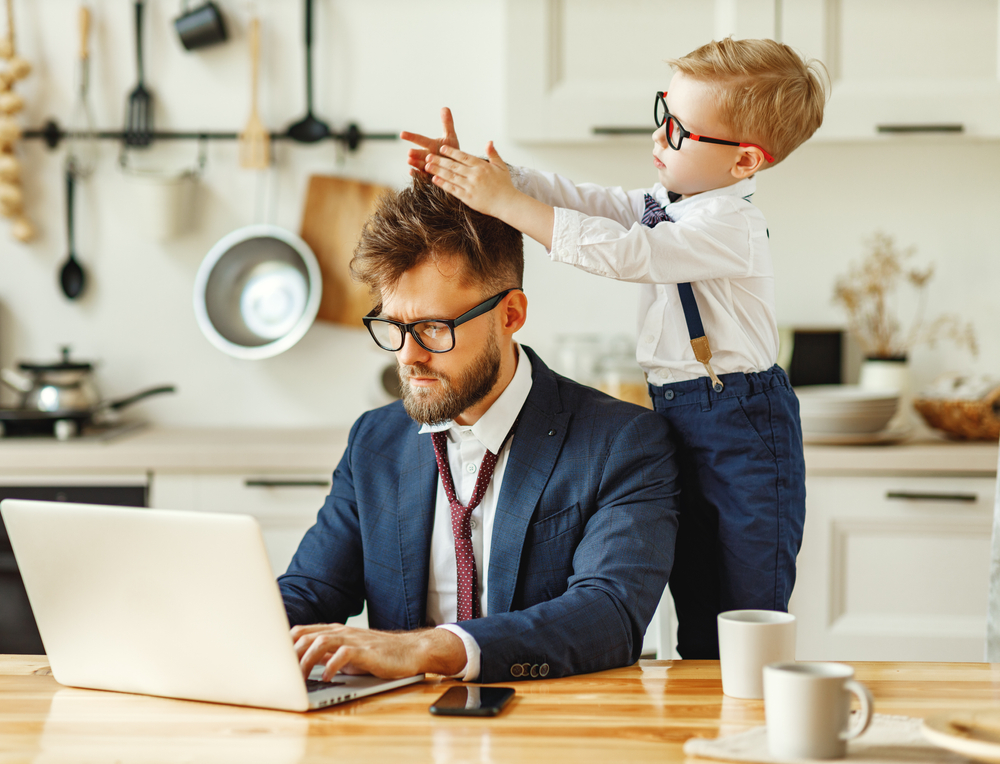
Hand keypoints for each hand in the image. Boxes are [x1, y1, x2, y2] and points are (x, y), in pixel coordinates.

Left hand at [291, 623, 466, 680]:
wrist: (408, 651)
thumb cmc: (376, 654)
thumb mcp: (346, 652)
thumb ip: (326, 654)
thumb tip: (300, 662)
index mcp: (334, 631)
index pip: (301, 631)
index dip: (284, 644)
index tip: (272, 659)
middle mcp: (341, 632)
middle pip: (306, 636)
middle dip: (290, 654)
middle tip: (282, 672)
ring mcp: (353, 639)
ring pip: (321, 642)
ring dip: (307, 660)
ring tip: (300, 676)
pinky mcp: (366, 650)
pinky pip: (343, 654)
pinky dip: (331, 665)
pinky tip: (326, 676)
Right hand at [400, 107, 459, 175]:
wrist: (457, 169)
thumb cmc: (452, 152)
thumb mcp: (450, 137)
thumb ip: (447, 124)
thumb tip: (445, 107)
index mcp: (431, 146)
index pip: (420, 139)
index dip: (411, 137)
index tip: (402, 134)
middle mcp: (427, 156)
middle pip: (420, 154)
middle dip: (415, 153)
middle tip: (409, 152)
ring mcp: (428, 167)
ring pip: (420, 165)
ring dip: (415, 163)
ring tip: (410, 161)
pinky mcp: (431, 177)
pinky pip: (423, 176)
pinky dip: (418, 175)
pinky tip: (412, 172)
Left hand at [424, 142, 517, 217]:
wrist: (507, 203)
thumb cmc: (505, 185)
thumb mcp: (501, 167)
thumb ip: (493, 154)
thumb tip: (489, 142)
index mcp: (482, 166)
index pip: (464, 157)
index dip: (452, 152)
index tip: (442, 148)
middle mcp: (475, 175)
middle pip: (454, 166)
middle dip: (439, 160)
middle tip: (428, 156)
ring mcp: (471, 186)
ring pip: (451, 176)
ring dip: (438, 170)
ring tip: (427, 166)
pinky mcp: (468, 197)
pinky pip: (453, 189)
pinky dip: (443, 184)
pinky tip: (435, 179)